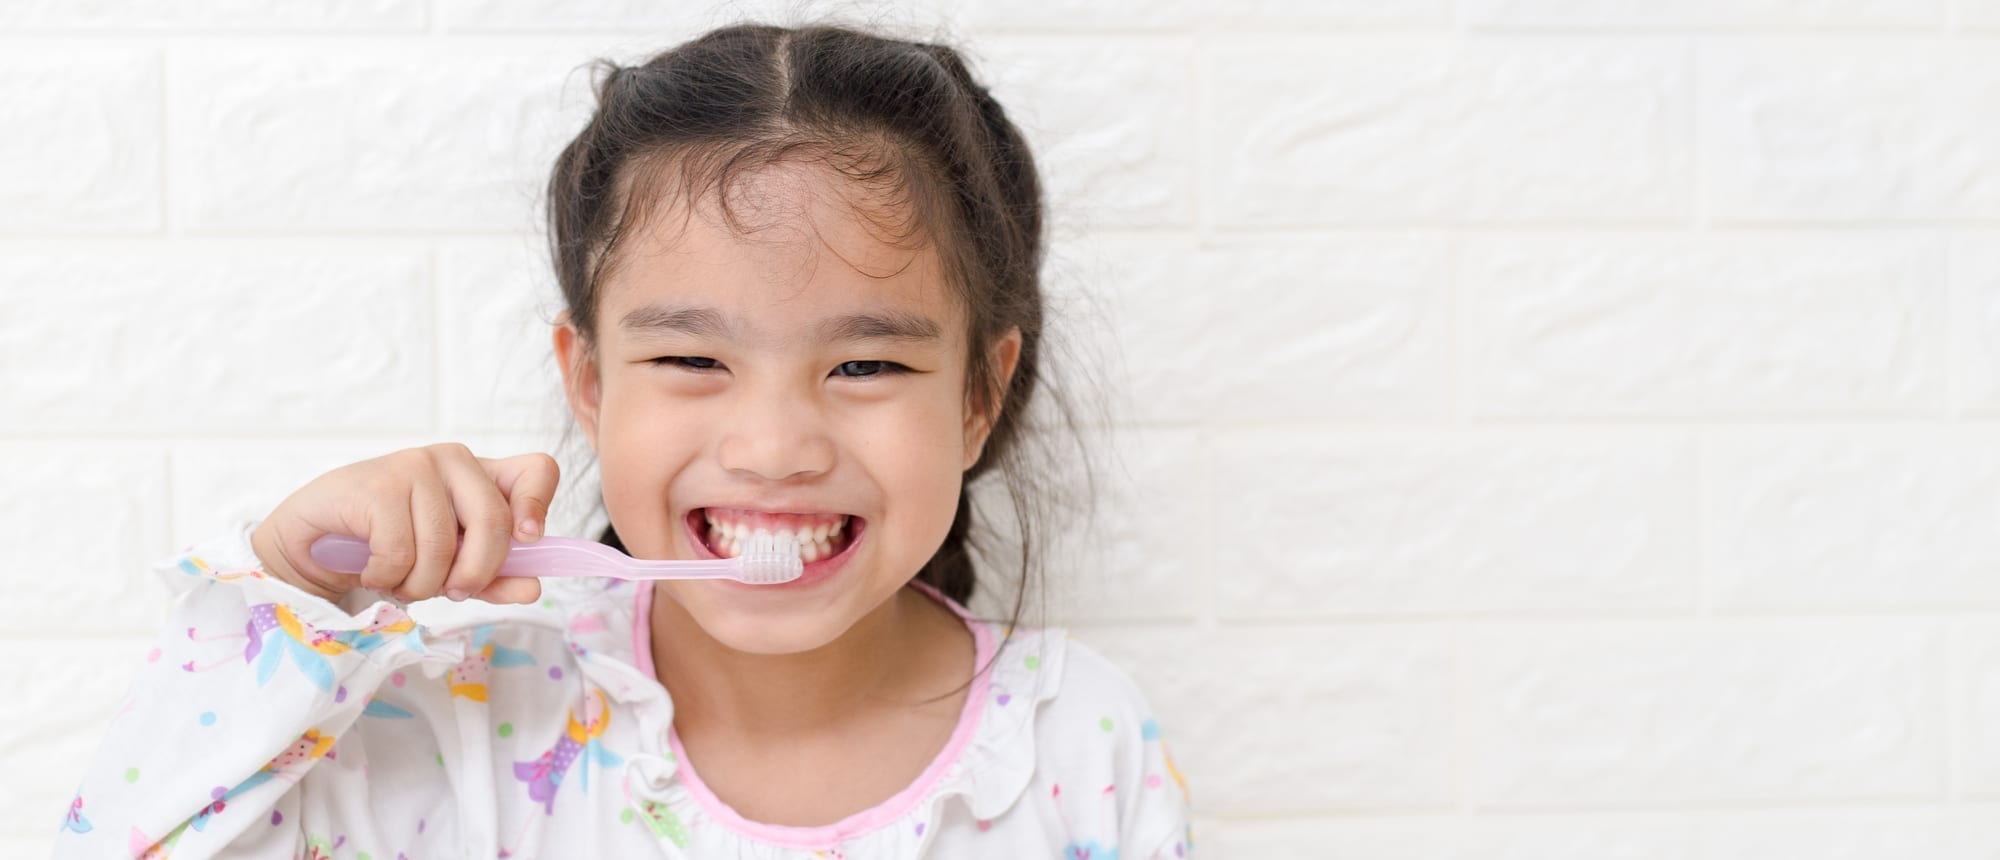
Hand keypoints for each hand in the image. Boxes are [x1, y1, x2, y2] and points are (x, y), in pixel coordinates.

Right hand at [249, 443, 558, 605]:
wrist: (314, 546)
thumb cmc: (390, 551)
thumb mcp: (451, 571)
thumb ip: (494, 579)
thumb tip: (534, 588)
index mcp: (482, 476)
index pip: (537, 469)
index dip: (539, 504)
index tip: (528, 539)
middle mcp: (455, 460)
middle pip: (495, 522)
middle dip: (475, 573)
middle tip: (452, 593)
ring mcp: (415, 466)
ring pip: (443, 546)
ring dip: (420, 585)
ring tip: (399, 581)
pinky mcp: (378, 484)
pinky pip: (400, 552)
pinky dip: (386, 577)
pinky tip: (371, 569)